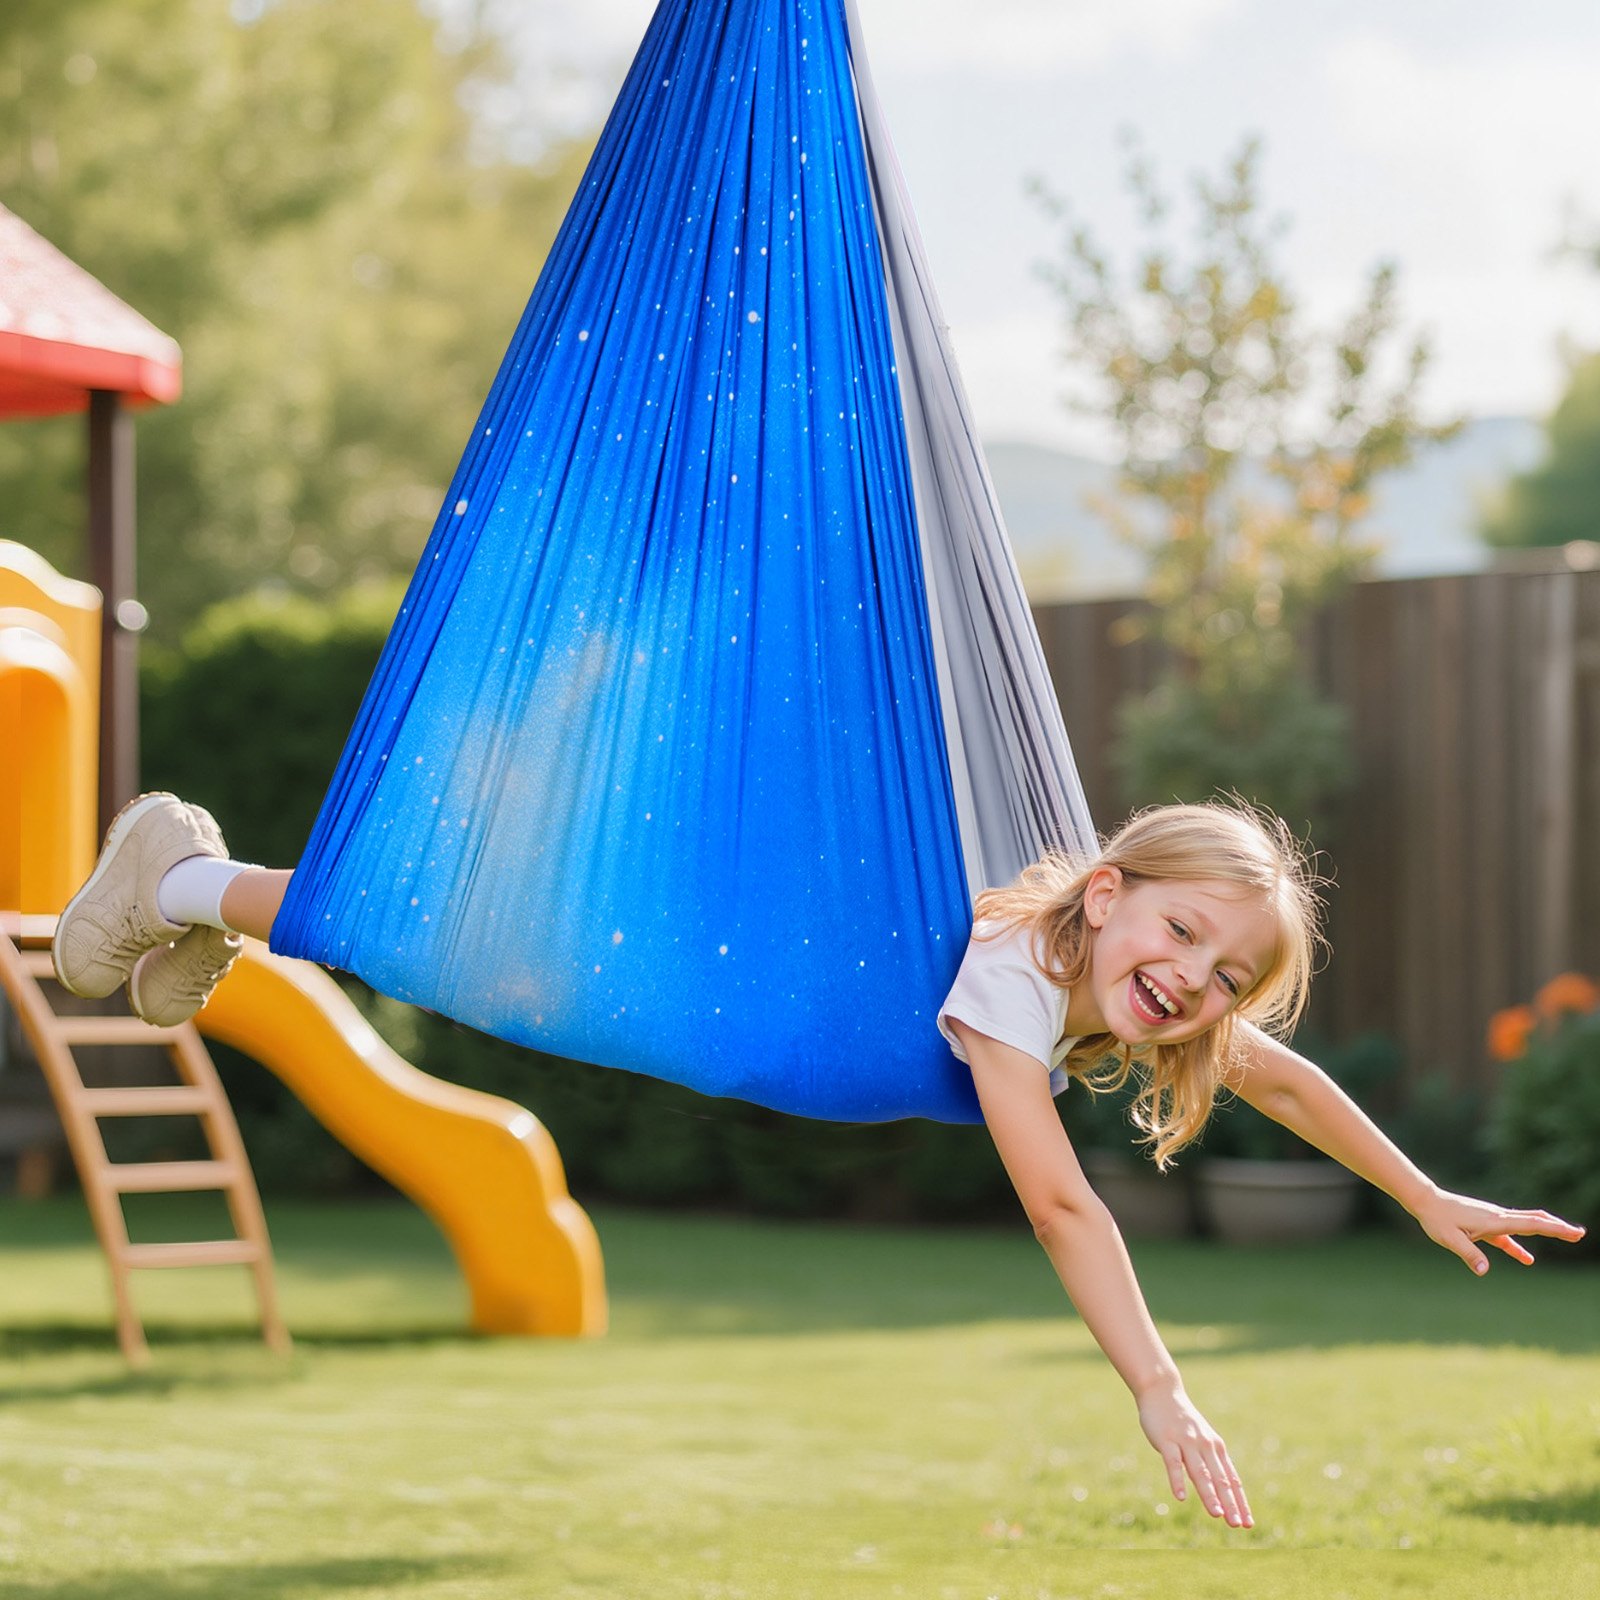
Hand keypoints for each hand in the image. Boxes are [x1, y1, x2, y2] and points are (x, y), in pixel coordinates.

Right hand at [1136, 1381, 1252, 1528]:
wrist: (1161, 1390)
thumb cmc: (1181, 1420)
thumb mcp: (1200, 1439)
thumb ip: (1209, 1462)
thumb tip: (1219, 1490)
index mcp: (1216, 1447)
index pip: (1232, 1479)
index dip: (1240, 1502)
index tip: (1248, 1523)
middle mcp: (1205, 1445)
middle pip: (1220, 1479)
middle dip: (1230, 1503)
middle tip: (1237, 1524)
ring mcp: (1186, 1442)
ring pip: (1200, 1472)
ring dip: (1209, 1495)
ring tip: (1217, 1515)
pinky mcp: (1167, 1440)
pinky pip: (1174, 1463)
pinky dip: (1178, 1480)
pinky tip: (1181, 1497)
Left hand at [1411, 1187, 1585, 1272]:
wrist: (1425, 1202)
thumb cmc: (1437, 1219)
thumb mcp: (1450, 1239)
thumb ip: (1468, 1254)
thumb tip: (1484, 1271)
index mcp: (1494, 1221)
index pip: (1531, 1225)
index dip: (1554, 1229)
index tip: (1574, 1232)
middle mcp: (1498, 1217)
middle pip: (1534, 1221)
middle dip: (1557, 1227)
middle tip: (1579, 1234)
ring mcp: (1493, 1220)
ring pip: (1524, 1225)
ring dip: (1544, 1231)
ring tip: (1565, 1237)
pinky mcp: (1485, 1225)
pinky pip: (1508, 1237)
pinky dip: (1519, 1246)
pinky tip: (1527, 1259)